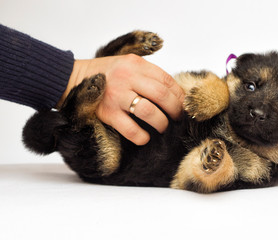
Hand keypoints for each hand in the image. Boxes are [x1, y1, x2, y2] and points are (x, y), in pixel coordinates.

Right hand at [57, 54, 184, 144]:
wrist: (74, 79)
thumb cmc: (106, 74)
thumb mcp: (127, 65)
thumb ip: (147, 74)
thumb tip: (174, 94)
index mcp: (135, 64)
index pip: (166, 80)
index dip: (179, 95)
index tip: (183, 104)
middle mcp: (127, 78)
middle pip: (162, 95)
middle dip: (175, 110)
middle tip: (177, 118)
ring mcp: (117, 96)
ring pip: (149, 112)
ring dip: (161, 123)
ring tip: (162, 127)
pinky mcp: (108, 113)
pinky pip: (131, 129)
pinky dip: (141, 137)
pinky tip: (145, 138)